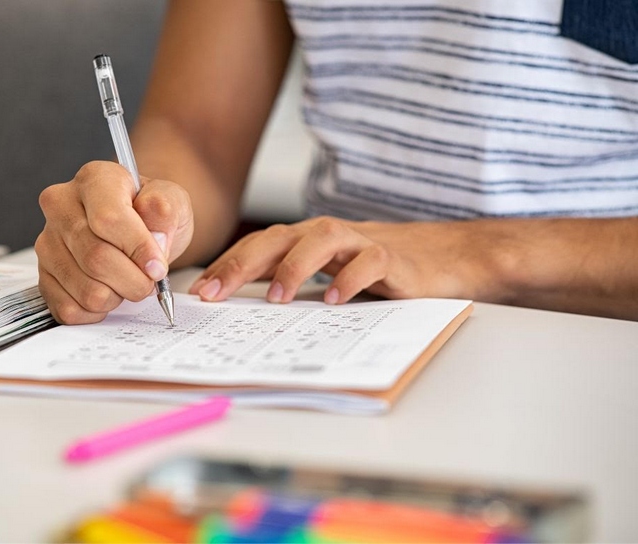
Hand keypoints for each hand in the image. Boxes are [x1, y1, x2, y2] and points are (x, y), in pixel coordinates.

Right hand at [36, 161, 193, 323]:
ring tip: (126, 281)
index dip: (138, 249)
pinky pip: (70, 309)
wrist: (136, 231)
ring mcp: (48, 243)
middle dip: (133, 280)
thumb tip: (155, 238)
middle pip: (96, 258)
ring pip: (86, 289)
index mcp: (94, 179)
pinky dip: (98, 311)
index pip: (108, 219)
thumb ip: (166, 211)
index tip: (158, 267)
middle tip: (148, 280)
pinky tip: (108, 292)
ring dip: (118, 296)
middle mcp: (61, 207)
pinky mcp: (43, 275)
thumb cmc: (150, 216)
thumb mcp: (171, 202)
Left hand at [188, 216, 509, 304]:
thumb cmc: (374, 270)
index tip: (200, 293)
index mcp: (306, 240)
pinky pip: (369, 262)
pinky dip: (349, 278)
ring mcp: (360, 242)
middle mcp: (327, 235)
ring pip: (321, 241)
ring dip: (294, 267)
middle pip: (278, 238)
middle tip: (217, 292)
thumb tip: (239, 308)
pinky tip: (333, 299)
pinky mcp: (392, 258)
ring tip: (276, 297)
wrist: (440, 258)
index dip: (227, 265)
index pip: (258, 246)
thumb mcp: (325, 275)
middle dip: (243, 263)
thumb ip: (289, 283)